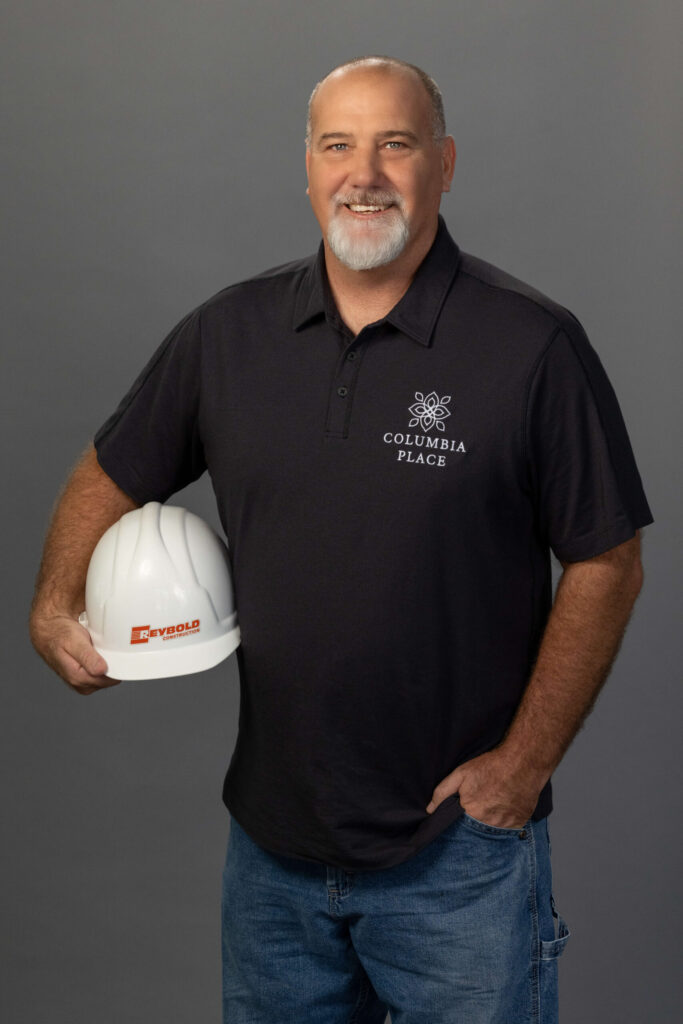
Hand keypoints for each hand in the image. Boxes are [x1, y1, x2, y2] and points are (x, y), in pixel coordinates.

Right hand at [29, 608, 120, 694]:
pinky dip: (103, 664)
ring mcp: (81, 682)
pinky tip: (99, 655)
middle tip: (110, 648)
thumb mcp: (74, 641)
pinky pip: (100, 675)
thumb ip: (88, 657)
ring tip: (101, 650)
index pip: (108, 680)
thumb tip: (102, 670)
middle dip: (113, 666)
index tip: (120, 655)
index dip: (117, 667)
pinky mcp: (83, 679)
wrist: (49, 631)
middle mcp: (79, 683)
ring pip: (105, 678)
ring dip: (107, 665)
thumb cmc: (61, 634)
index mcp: (77, 677)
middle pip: (108, 680)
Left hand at [425, 748, 543, 828]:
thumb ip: (442, 792)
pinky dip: (504, 823)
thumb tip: (430, 809)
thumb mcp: (461, 773)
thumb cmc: (490, 766)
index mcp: (472, 812)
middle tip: (479, 809)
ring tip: (492, 808)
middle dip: (475, 825)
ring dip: (490, 825)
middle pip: (477, 833)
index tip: (462, 817)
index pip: (460, 830)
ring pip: (493, 833)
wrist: (522, 761)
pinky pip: (508, 830)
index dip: (460, 825)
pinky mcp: (520, 822)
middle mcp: (489, 823)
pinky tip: (503, 810)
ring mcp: (506, 825)